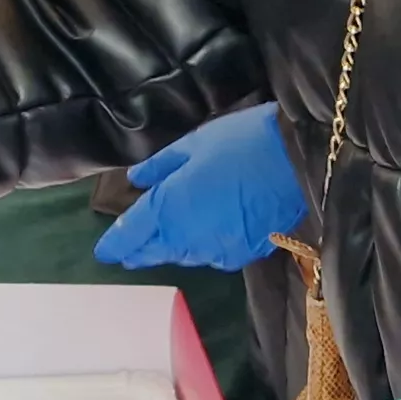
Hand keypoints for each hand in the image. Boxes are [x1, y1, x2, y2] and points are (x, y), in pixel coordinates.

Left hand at [97, 105, 301, 270]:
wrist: (296, 162)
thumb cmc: (240, 143)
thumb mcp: (191, 145)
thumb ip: (159, 166)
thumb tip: (136, 179)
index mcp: (167, 208)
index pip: (131, 235)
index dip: (114, 244)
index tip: (104, 253)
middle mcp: (186, 237)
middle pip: (155, 251)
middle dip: (139, 251)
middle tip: (128, 253)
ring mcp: (215, 251)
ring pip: (183, 255)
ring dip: (172, 248)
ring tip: (166, 241)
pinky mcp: (242, 256)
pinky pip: (212, 256)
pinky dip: (203, 247)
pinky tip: (205, 236)